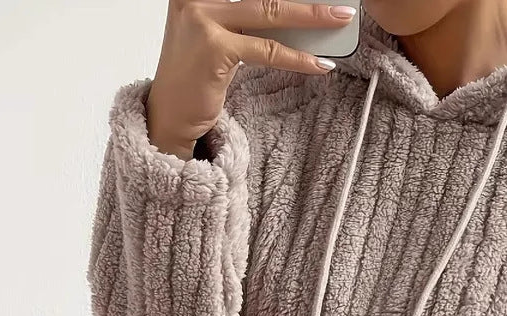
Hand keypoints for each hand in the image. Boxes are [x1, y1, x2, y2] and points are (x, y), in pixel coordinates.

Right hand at [147, 1, 351, 156]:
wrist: (168, 114)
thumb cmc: (193, 77)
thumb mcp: (214, 35)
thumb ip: (242, 18)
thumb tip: (288, 13)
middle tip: (337, 2)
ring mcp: (202, 19)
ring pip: (269, 14)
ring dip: (311, 17)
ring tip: (338, 20)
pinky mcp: (214, 48)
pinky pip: (268, 51)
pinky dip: (297, 57)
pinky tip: (319, 63)